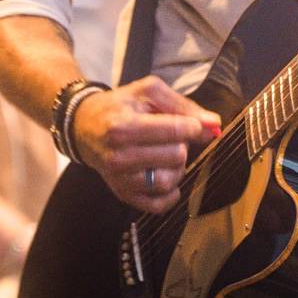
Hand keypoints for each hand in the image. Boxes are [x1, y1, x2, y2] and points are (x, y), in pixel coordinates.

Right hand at [71, 77, 221, 213]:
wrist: (84, 126)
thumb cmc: (119, 106)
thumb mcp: (147, 92)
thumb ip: (183, 106)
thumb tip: (213, 124)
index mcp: (123, 126)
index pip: (175, 130)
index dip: (192, 126)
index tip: (192, 124)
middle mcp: (119, 156)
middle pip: (176, 155)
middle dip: (181, 144)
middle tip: (171, 137)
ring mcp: (120, 178)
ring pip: (169, 181)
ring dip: (178, 167)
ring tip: (168, 154)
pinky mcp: (123, 194)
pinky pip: (158, 205)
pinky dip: (170, 194)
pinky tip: (166, 175)